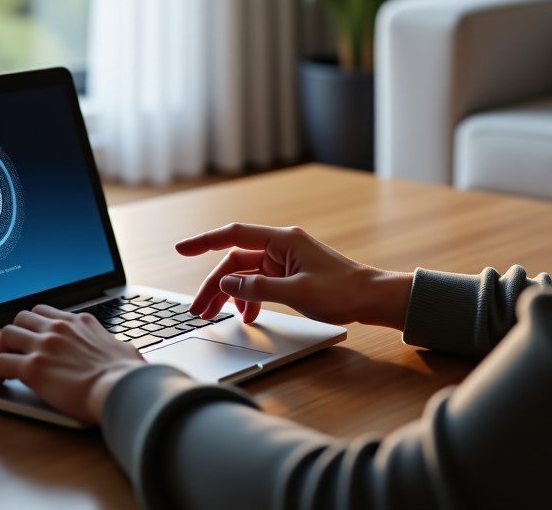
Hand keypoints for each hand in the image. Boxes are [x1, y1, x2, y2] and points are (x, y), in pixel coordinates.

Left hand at [0, 304, 145, 423]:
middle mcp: (60, 327)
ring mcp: (44, 345)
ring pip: (7, 333)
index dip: (35, 324)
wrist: (120, 388)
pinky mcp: (33, 368)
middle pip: (23, 317)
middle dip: (14, 332)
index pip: (48, 312)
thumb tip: (122, 353)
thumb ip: (113, 346)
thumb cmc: (126, 374)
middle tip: (10, 349)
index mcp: (80, 322)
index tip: (31, 336)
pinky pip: (1, 364)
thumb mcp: (122, 348)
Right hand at [176, 223, 412, 328]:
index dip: (204, 241)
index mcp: (282, 240)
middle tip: (198, 310)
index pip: (233, 235)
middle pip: (235, 260)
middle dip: (215, 285)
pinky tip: (247, 315)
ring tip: (217, 317)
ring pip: (245, 273)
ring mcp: (284, 259)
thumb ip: (258, 288)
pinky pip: (259, 282)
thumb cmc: (341, 292)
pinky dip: (249, 297)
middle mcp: (280, 245)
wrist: (371, 298)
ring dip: (229, 294)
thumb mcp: (296, 293)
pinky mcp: (289, 273)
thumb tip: (227, 284)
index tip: (180, 250)